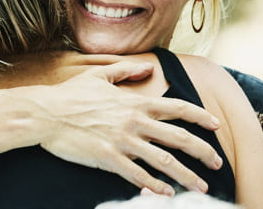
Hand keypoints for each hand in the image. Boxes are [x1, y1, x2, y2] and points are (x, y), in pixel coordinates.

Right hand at [22, 61, 221, 195]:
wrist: (45, 113)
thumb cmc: (70, 94)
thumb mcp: (99, 76)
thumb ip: (126, 71)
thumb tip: (148, 67)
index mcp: (135, 101)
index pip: (177, 108)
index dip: (200, 116)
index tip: (216, 125)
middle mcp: (135, 121)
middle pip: (179, 138)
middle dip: (203, 152)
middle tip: (217, 164)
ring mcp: (123, 140)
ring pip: (164, 161)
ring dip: (186, 176)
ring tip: (201, 188)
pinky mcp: (108, 158)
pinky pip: (138, 175)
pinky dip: (155, 185)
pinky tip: (166, 194)